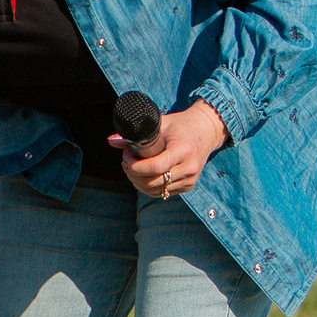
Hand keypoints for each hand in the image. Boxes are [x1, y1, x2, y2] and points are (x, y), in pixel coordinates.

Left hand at [110, 100, 228, 200]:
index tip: (126, 157)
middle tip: (126, 160)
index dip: (136, 166)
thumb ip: (136, 133)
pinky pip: (161, 193)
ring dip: (138, 182)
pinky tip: (142, 174)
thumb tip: (111, 140)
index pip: (156, 167)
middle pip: (153, 182)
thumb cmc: (180, 125)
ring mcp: (190, 180)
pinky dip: (148, 186)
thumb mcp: (160, 123)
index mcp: (184, 150)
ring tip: (133, 166)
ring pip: (155, 191)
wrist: (206, 131)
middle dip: (133, 174)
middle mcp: (189, 168)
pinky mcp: (188, 186)